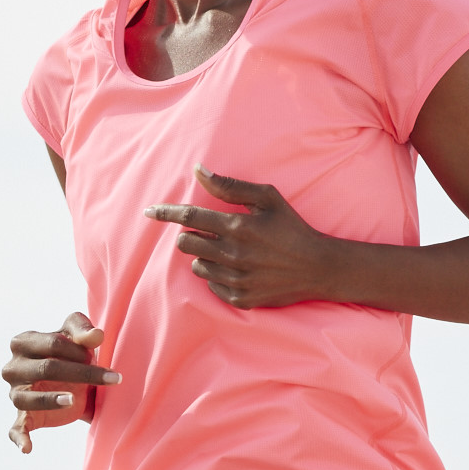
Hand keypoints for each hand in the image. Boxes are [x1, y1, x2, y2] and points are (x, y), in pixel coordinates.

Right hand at [3, 312, 120, 452]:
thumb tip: (97, 336)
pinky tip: (27, 448)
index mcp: (23, 342)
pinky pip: (17, 428)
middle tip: (113, 378)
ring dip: (51, 400)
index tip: (98, 353)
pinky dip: (20, 438)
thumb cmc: (72, 350)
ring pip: (28, 398)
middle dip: (81, 373)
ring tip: (73, 401)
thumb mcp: (79, 336)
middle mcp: (13, 368)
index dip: (78, 349)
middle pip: (45, 368)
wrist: (72, 378)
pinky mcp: (22, 416)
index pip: (52, 343)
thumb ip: (85, 330)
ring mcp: (15, 393)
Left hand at [143, 167, 339, 308]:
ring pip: (196, 265)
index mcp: (238, 226)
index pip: (190, 216)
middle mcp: (233, 254)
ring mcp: (236, 279)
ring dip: (204, 256)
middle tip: (208, 232)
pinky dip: (217, 275)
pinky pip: (211, 285)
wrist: (318, 268)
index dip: (166, 212)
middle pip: (186, 243)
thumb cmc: (292, 227)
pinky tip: (238, 268)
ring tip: (228, 251)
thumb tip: (198, 171)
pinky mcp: (240, 298)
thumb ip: (230, 186)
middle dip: (190, 234)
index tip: (149, 211)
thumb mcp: (268, 198)